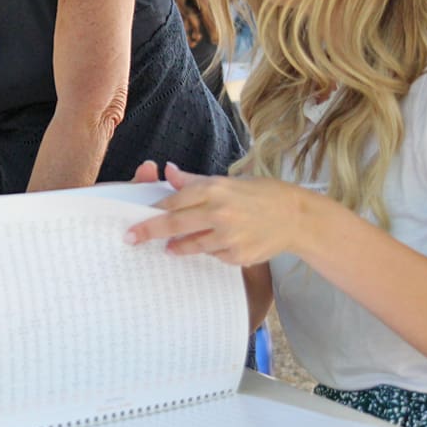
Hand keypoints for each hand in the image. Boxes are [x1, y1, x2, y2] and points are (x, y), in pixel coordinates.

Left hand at [123, 162, 312, 265]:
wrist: (296, 217)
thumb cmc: (260, 194)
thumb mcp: (227, 181)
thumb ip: (194, 181)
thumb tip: (167, 171)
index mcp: (214, 189)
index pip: (173, 201)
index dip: (152, 211)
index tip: (135, 218)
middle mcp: (218, 212)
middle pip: (173, 224)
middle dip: (148, 232)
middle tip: (130, 238)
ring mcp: (228, 237)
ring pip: (190, 245)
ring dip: (177, 246)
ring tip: (169, 247)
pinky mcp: (237, 256)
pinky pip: (213, 256)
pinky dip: (209, 251)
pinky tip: (218, 243)